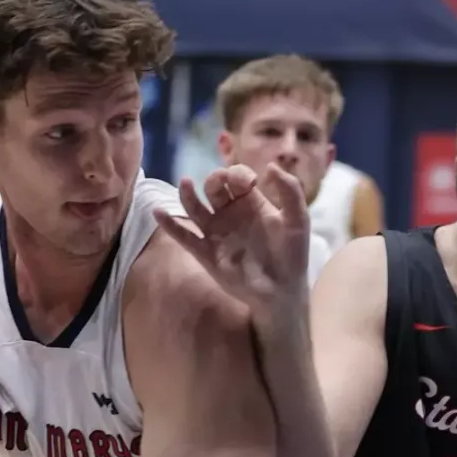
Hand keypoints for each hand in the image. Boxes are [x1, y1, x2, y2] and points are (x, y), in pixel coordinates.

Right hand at [155, 163, 311, 321]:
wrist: (282, 291)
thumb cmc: (292, 255)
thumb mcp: (298, 220)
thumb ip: (290, 191)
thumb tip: (271, 166)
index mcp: (251, 202)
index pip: (236, 178)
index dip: (238, 174)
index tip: (250, 183)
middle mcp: (230, 214)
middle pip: (212, 188)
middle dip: (214, 180)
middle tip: (223, 183)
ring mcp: (216, 233)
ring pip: (194, 208)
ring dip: (187, 194)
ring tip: (184, 182)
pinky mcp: (206, 253)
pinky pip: (184, 236)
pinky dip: (170, 225)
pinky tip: (158, 212)